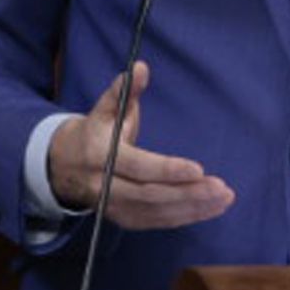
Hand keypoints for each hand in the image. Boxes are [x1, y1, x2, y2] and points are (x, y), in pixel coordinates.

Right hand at [48, 62, 234, 229]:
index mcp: (99, 155)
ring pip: (157, 212)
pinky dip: (187, 216)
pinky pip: (158, 221)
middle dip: (188, 193)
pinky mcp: (124, 219)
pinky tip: (211, 208)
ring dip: (193, 208)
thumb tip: (140, 67)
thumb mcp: (105, 109)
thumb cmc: (95, 132)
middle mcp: (104, 186)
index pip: (138, 166)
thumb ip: (124, 91)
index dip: (168, 170)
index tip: (198, 169)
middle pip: (150, 195)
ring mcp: (113, 207)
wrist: (65, 166)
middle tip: (221, 188)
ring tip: (224, 198)